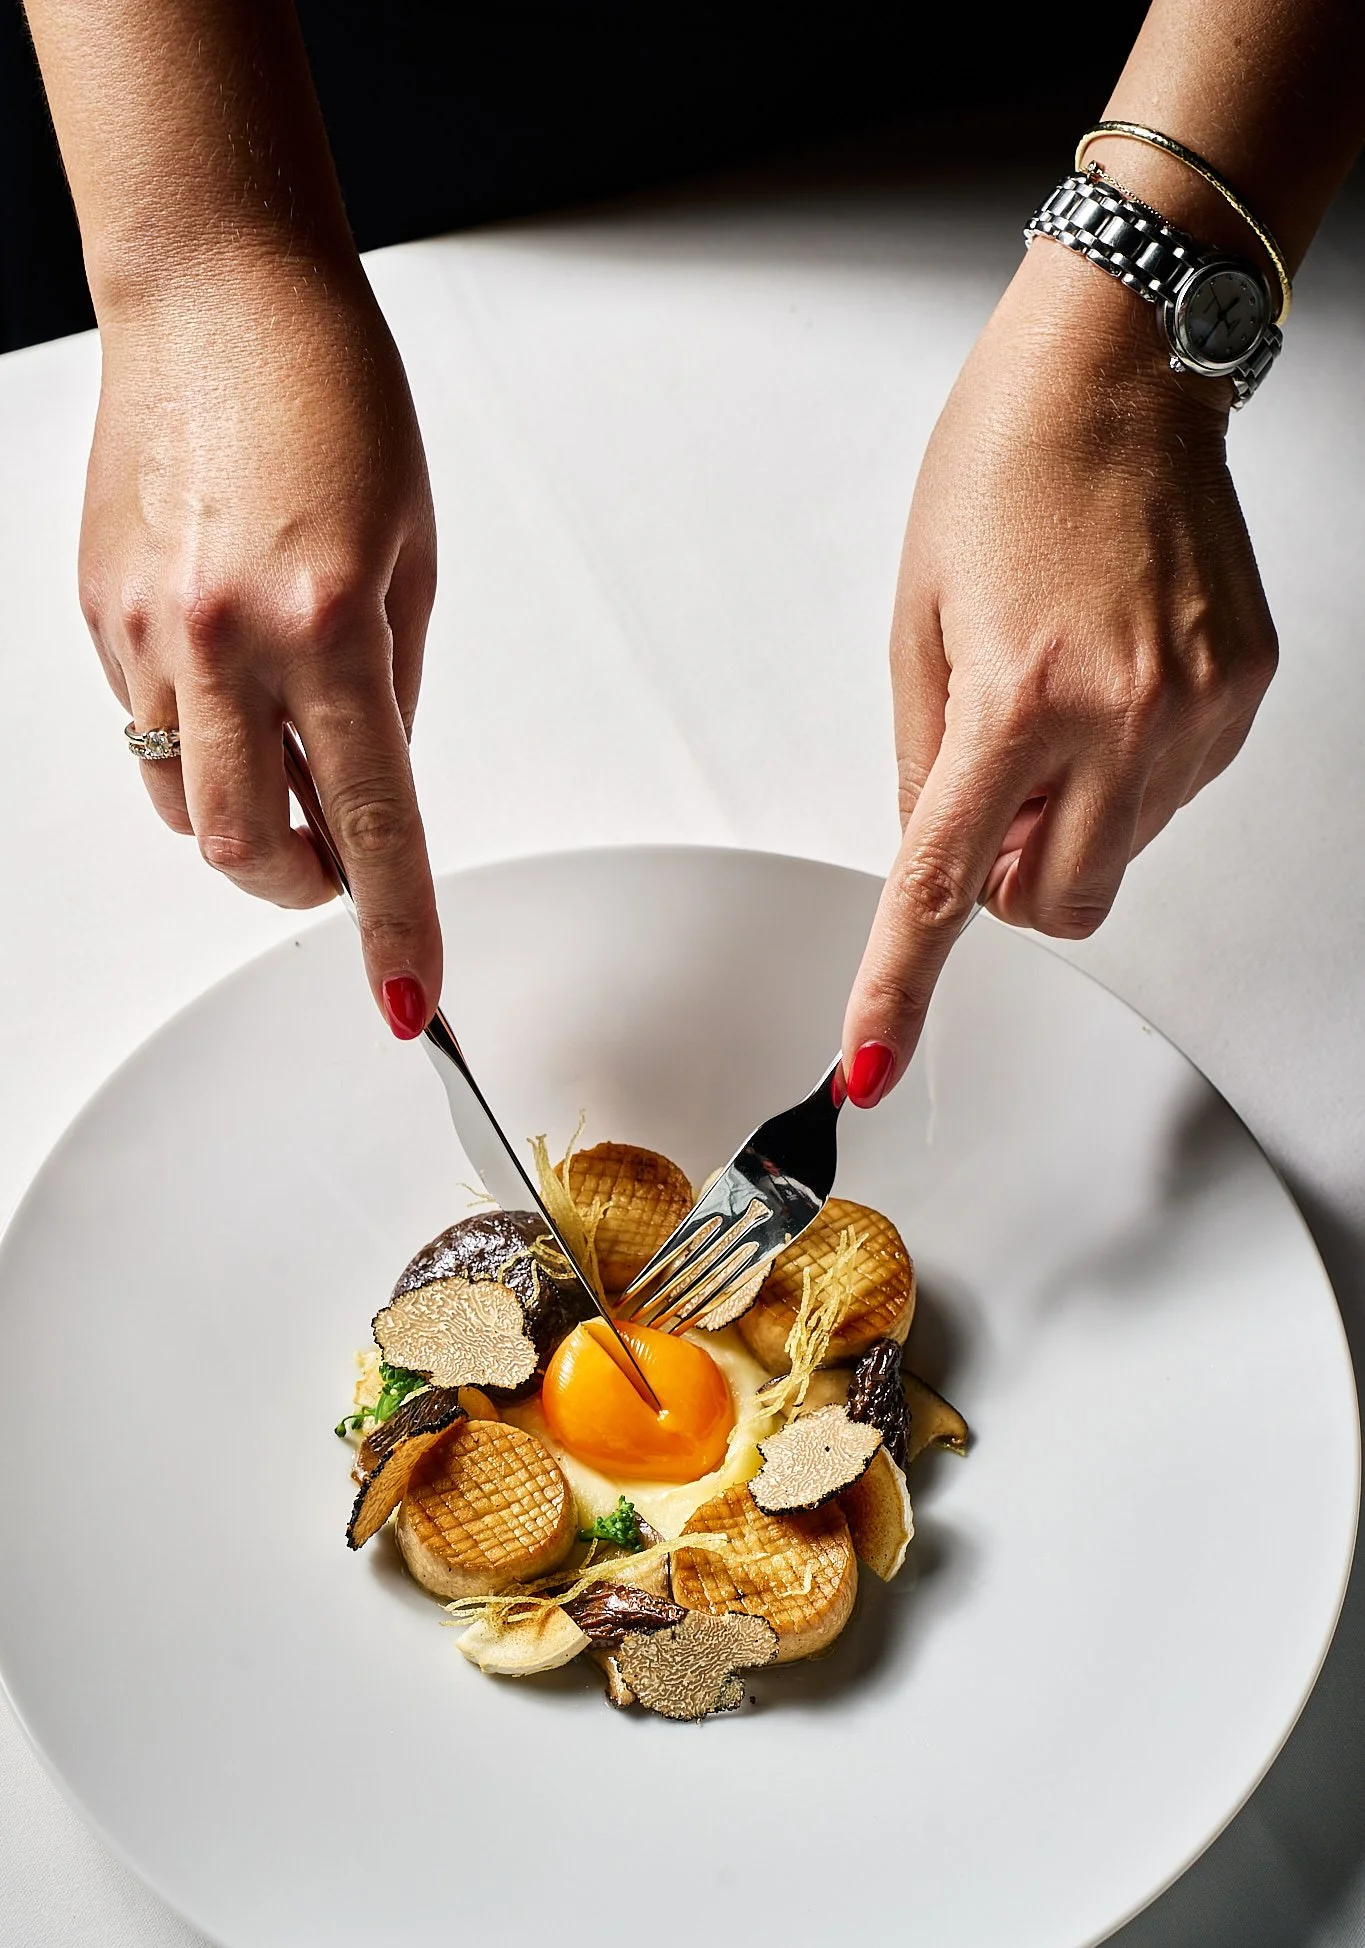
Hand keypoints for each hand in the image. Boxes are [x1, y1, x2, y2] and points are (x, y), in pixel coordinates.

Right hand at [80, 253, 440, 1035]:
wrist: (214, 292)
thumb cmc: (332, 394)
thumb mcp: (413, 553)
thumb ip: (395, 686)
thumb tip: (378, 780)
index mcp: (326, 624)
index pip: (372, 823)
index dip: (394, 925)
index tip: (410, 995)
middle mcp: (223, 639)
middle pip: (247, 848)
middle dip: (301, 885)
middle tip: (337, 866)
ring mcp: (146, 629)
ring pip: (182, 803)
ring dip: (245, 817)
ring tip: (288, 756)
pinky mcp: (97, 609)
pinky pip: (145, 725)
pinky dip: (199, 737)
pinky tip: (231, 671)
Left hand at [839, 239, 1277, 1106]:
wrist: (1124, 376)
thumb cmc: (1005, 470)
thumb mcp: (919, 623)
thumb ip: (923, 762)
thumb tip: (936, 858)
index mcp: (1016, 697)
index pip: (945, 885)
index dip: (901, 988)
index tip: (874, 1061)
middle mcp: (1123, 717)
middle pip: (1053, 908)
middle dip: (1010, 878)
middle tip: (992, 783)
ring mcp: (1198, 711)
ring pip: (1113, 857)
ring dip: (1070, 817)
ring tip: (1059, 691)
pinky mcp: (1244, 694)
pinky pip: (1169, 796)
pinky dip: (1127, 772)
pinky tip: (1114, 676)